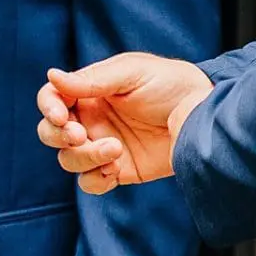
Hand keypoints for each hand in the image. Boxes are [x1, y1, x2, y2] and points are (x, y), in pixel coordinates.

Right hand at [36, 53, 212, 194]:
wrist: (207, 117)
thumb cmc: (173, 85)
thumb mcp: (132, 72)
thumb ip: (92, 79)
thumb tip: (51, 76)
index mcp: (89, 93)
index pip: (52, 98)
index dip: (48, 107)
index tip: (62, 116)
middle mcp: (91, 120)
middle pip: (50, 133)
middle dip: (59, 136)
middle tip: (81, 135)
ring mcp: (103, 147)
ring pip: (68, 160)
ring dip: (83, 157)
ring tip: (115, 149)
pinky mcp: (119, 171)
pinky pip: (90, 183)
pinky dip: (94, 179)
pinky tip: (114, 169)